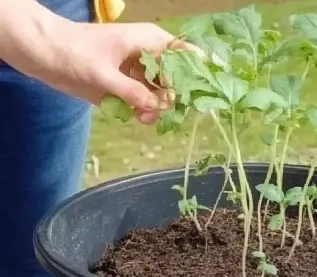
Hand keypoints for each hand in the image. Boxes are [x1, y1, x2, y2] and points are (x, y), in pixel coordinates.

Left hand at [37, 21, 184, 123]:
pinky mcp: (129, 88)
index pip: (186, 55)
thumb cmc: (72, 51)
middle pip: (178, 80)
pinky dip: (145, 113)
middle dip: (174, 99)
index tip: (194, 95)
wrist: (44, 53)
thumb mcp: (102, 73)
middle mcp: (150, 58)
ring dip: (158, 110)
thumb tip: (156, 107)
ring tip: (142, 117)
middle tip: (161, 111)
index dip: (195, 74)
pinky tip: (136, 117)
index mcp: (149, 42)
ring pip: (164, 95)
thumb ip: (130, 91)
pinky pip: (147, 104)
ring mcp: (140, 74)